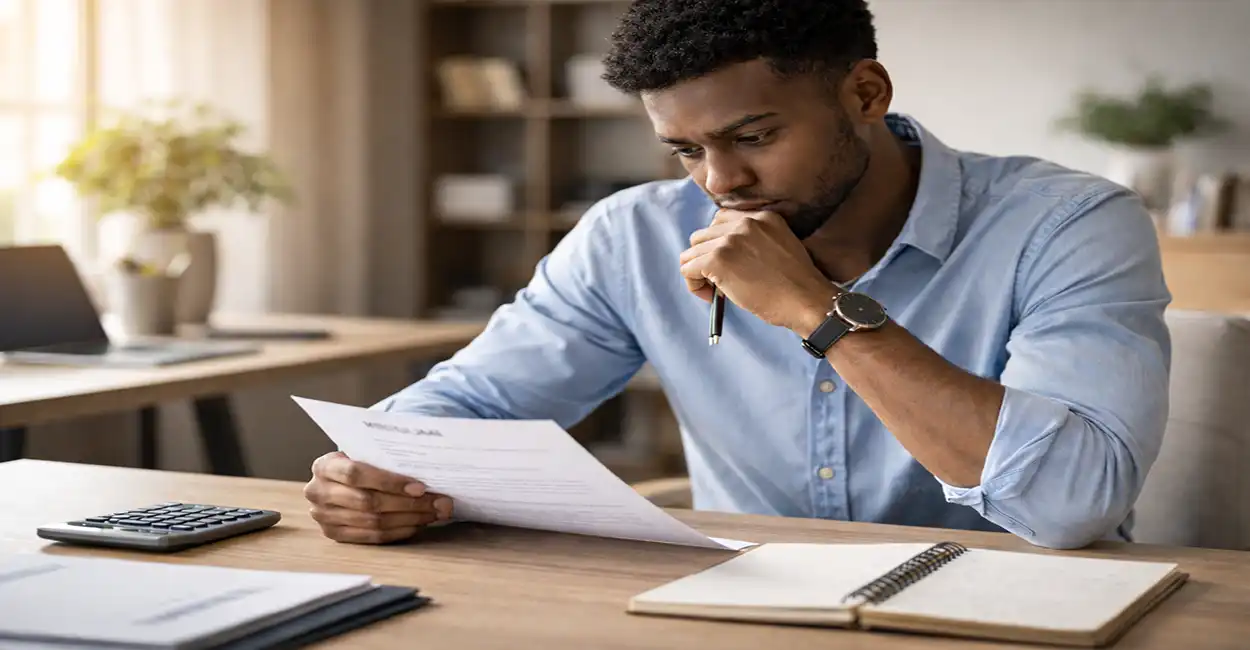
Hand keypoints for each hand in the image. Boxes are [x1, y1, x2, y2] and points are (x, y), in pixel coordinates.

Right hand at [303, 451, 453, 543]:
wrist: (336, 478)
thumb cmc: (358, 461)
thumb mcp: (363, 452)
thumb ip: (386, 459)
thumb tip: (430, 474)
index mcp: (324, 466)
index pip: (356, 474)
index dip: (390, 482)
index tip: (421, 487)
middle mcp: (317, 492)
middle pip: (368, 502)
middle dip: (409, 504)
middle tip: (440, 503)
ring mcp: (323, 517)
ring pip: (373, 522)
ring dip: (410, 519)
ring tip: (435, 513)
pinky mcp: (334, 534)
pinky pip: (372, 537)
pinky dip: (399, 531)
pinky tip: (418, 524)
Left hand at [680, 209, 833, 332]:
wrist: (807, 301)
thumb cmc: (796, 286)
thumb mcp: (780, 247)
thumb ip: (754, 242)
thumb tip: (721, 254)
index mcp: (762, 216)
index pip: (720, 220)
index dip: (718, 245)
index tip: (729, 266)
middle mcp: (745, 222)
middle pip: (702, 236)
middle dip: (706, 259)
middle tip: (720, 282)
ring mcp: (730, 239)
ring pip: (691, 252)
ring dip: (698, 273)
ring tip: (716, 291)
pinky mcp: (718, 259)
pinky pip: (687, 269)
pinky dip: (694, 285)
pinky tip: (711, 297)